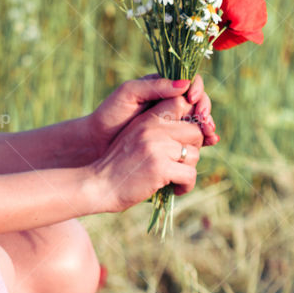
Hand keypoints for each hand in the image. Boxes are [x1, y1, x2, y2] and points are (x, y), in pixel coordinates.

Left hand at [85, 73, 218, 157]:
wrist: (98, 142)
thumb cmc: (110, 114)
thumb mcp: (128, 94)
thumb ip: (154, 86)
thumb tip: (184, 84)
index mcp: (162, 87)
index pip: (189, 83)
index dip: (196, 90)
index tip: (192, 100)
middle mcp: (171, 103)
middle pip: (198, 102)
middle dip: (205, 110)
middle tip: (204, 121)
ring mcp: (172, 122)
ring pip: (198, 120)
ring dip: (208, 125)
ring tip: (210, 134)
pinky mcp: (172, 140)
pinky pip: (193, 137)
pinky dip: (204, 139)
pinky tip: (211, 143)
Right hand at [91, 95, 205, 213]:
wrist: (98, 185)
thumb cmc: (119, 165)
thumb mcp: (135, 137)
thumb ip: (157, 130)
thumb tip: (195, 130)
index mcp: (147, 118)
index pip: (181, 103)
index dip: (192, 120)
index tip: (188, 138)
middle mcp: (153, 128)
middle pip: (195, 131)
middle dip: (193, 149)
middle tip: (180, 162)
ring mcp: (156, 146)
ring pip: (195, 154)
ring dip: (188, 169)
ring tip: (175, 178)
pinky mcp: (159, 167)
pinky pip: (190, 174)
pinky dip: (186, 185)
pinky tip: (176, 189)